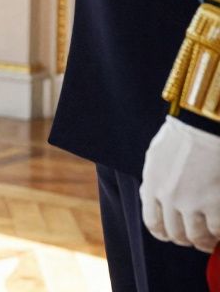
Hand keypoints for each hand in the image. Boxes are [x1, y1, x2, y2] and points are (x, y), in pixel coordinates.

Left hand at [140, 116, 219, 251]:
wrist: (204, 125)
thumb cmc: (183, 135)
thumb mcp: (156, 156)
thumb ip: (154, 180)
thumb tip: (152, 196)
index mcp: (152, 185)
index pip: (153, 222)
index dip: (164, 234)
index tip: (172, 236)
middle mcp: (169, 197)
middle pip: (175, 233)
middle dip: (186, 240)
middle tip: (196, 240)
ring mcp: (192, 202)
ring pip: (196, 236)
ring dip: (204, 241)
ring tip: (211, 240)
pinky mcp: (215, 203)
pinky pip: (217, 229)